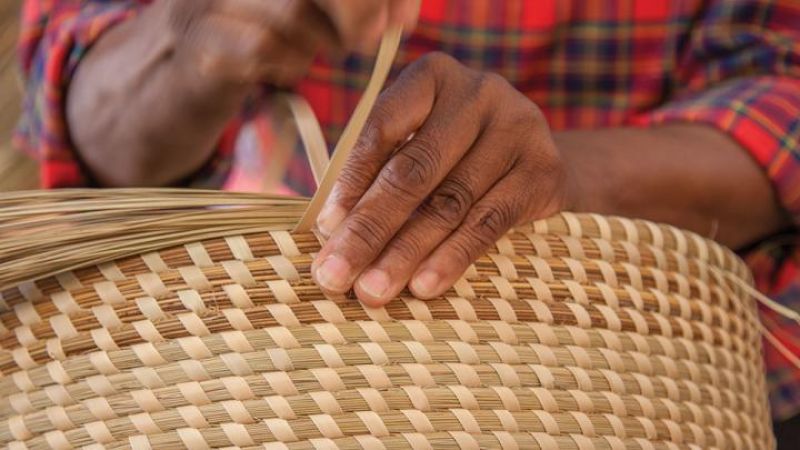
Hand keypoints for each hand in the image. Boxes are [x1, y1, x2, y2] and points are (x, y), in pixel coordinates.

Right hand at [162, 0, 417, 84]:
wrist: (181, 74)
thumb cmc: (257, 31)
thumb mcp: (305, 6)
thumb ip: (354, 5)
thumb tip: (402, 15)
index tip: (404, 16)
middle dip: (358, 10)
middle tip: (368, 39)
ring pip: (292, 12)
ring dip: (320, 42)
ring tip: (314, 50)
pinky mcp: (200, 42)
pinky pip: (264, 50)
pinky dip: (289, 65)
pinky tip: (285, 67)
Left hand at [311, 53, 568, 306]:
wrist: (538, 161)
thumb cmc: (457, 156)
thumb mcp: (420, 146)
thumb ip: (379, 176)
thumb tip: (331, 234)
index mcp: (433, 77)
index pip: (383, 126)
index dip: (352, 180)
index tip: (325, 229)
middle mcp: (478, 93)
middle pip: (414, 169)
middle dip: (370, 228)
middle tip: (335, 276)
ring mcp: (517, 129)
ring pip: (449, 202)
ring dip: (405, 253)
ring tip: (373, 291)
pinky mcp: (543, 171)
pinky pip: (489, 222)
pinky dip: (452, 258)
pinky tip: (423, 286)